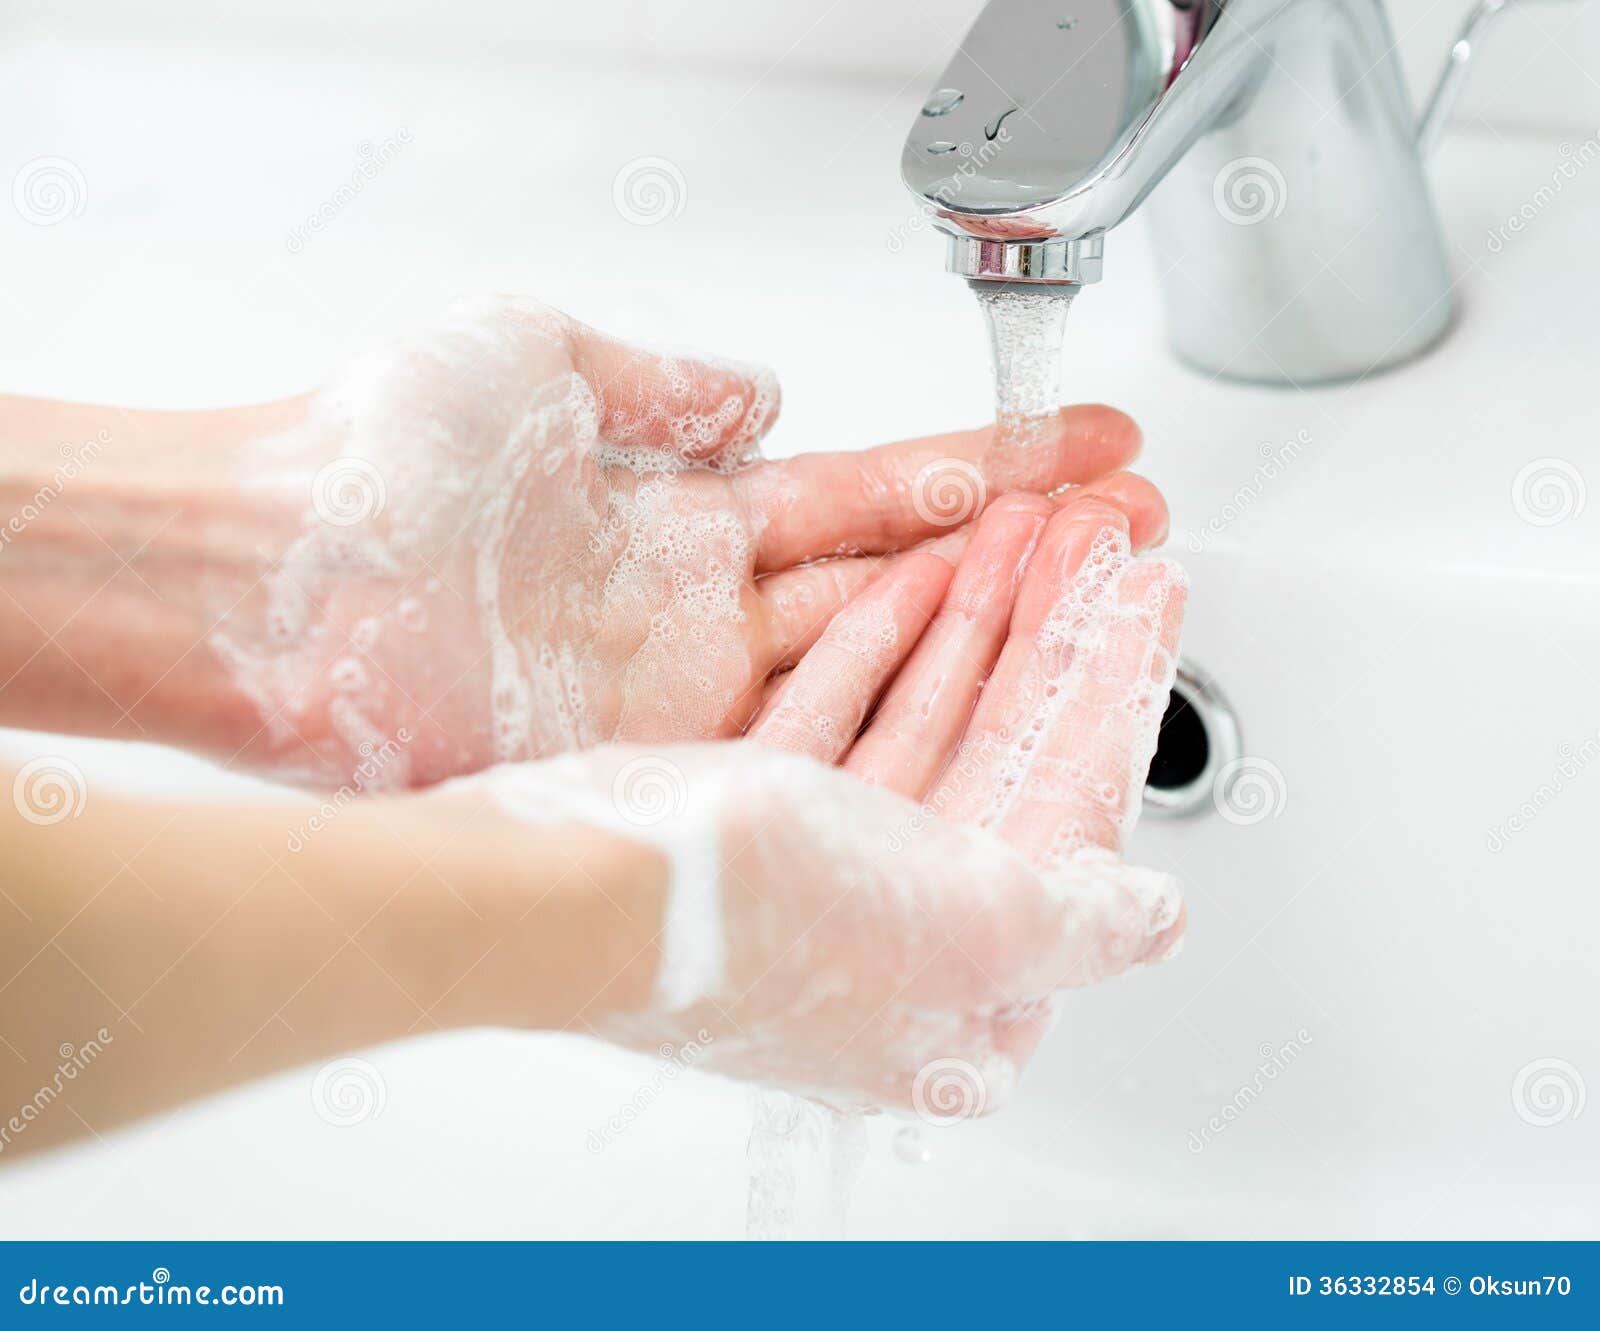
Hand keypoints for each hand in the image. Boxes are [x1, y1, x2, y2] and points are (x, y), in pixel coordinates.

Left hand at [209, 297, 1166, 787]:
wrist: (267, 580)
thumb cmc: (377, 460)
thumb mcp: (544, 361)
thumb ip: (669, 385)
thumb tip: (764, 394)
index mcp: (687, 512)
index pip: (873, 492)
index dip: (986, 472)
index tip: (1087, 454)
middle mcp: (703, 613)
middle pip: (900, 583)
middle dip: (1026, 556)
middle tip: (1133, 539)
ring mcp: (688, 697)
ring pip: (872, 670)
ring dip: (984, 641)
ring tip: (1098, 610)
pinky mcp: (656, 762)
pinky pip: (800, 747)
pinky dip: (891, 728)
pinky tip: (980, 722)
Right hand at [468, 492, 1185, 1112]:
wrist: (565, 891)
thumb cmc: (759, 917)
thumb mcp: (965, 927)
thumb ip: (1076, 921)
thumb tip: (1152, 919)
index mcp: (958, 989)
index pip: (1073, 812)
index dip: (1118, 690)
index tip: (1150, 591)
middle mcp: (891, 937)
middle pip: (1004, 755)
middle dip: (1053, 632)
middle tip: (1094, 533)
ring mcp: (819, 875)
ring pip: (926, 722)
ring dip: (977, 620)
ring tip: (1021, 527)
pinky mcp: (751, 823)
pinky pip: (841, 718)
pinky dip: (881, 646)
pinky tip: (919, 572)